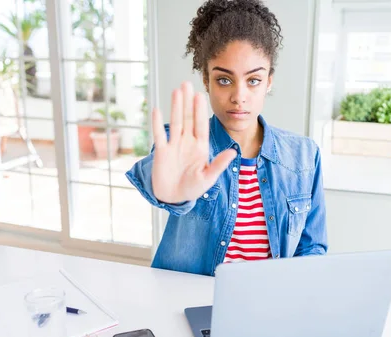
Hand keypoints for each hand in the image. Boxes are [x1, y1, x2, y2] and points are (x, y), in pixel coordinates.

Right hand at [151, 82, 236, 203]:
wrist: (174, 198)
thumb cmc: (193, 188)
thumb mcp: (208, 178)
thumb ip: (219, 164)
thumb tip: (233, 152)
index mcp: (200, 147)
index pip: (201, 125)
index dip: (200, 110)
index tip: (200, 95)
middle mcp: (187, 143)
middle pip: (188, 118)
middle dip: (187, 102)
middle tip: (187, 83)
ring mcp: (174, 146)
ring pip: (175, 122)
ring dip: (175, 107)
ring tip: (176, 91)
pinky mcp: (161, 152)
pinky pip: (159, 135)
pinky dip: (157, 123)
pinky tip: (157, 109)